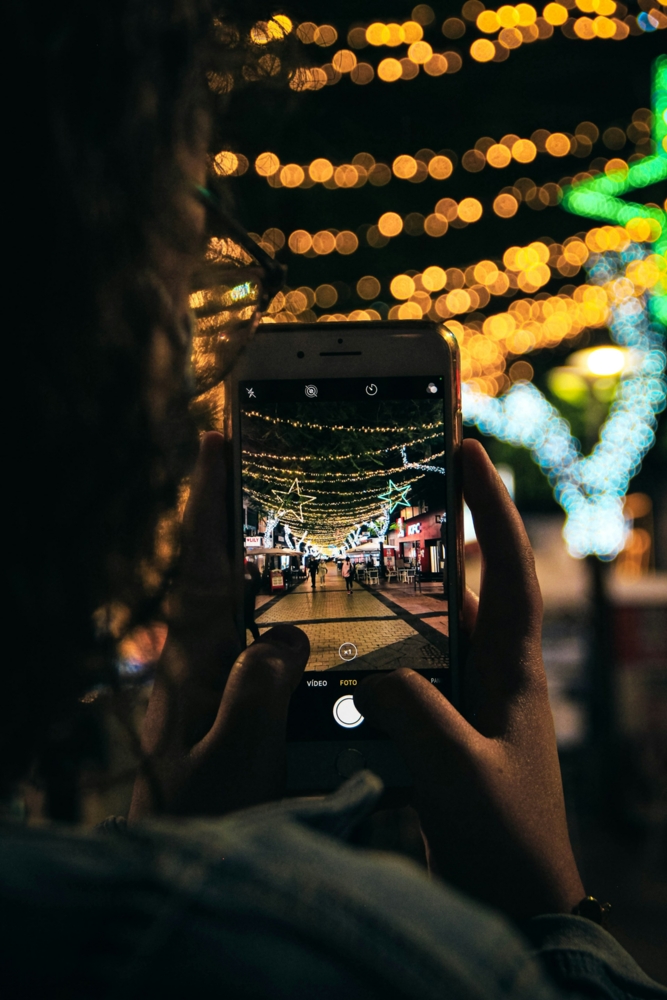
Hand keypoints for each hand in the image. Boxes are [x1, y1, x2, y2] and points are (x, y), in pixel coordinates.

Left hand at [129, 432, 308, 820]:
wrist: (188, 865)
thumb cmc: (201, 822)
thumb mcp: (230, 762)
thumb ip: (256, 696)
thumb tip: (286, 638)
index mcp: (196, 658)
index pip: (203, 561)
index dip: (209, 499)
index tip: (218, 440)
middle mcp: (208, 657)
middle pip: (225, 563)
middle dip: (241, 509)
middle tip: (269, 460)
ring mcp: (224, 677)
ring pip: (252, 597)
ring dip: (272, 553)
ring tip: (307, 515)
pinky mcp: (242, 703)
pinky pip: (272, 639)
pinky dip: (296, 609)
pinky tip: (325, 610)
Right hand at [354, 439, 583, 918]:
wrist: (518, 897)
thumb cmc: (508, 839)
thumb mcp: (461, 773)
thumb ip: (415, 715)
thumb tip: (367, 672)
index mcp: (513, 668)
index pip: (508, 569)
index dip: (491, 507)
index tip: (469, 450)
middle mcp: (490, 671)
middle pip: (460, 585)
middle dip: (432, 536)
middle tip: (386, 493)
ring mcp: (466, 698)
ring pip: (426, 628)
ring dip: (393, 597)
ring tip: (344, 562)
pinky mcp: (441, 725)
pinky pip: (405, 671)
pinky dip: (375, 652)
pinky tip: (334, 651)